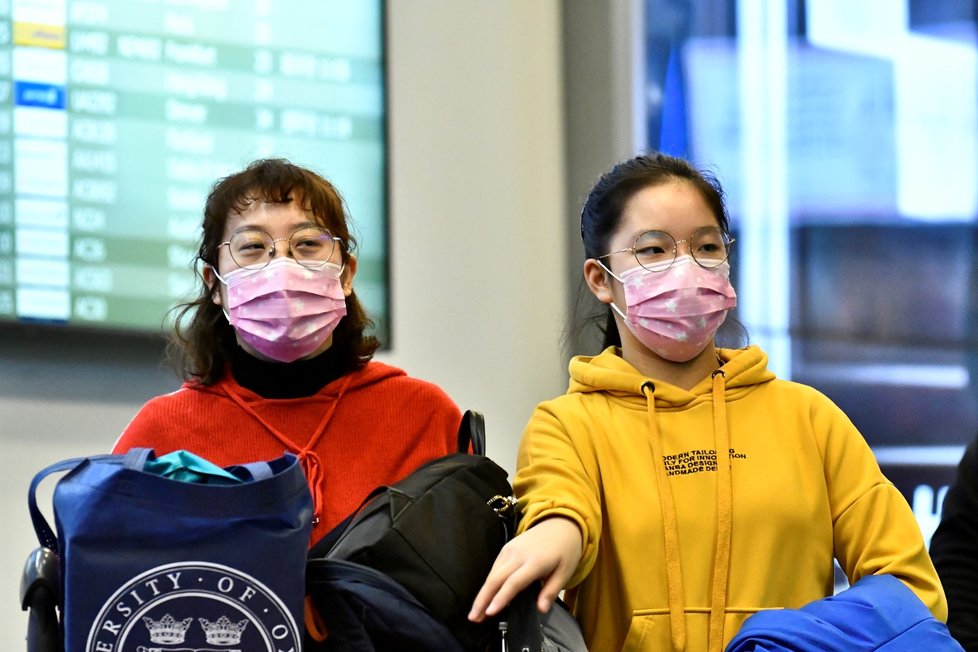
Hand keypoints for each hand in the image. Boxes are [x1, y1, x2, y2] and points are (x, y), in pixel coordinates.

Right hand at [468, 516, 582, 621]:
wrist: (559, 524)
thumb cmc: (565, 551)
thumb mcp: (565, 572)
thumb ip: (551, 591)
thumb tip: (541, 610)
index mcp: (535, 562)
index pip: (514, 582)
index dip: (501, 598)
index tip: (489, 612)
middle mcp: (518, 555)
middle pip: (496, 578)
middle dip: (483, 599)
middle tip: (473, 618)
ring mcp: (510, 549)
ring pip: (492, 573)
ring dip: (482, 593)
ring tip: (476, 613)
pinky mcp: (506, 548)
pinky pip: (494, 567)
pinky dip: (488, 583)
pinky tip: (485, 597)